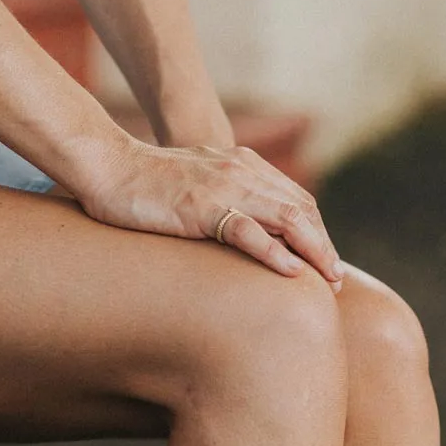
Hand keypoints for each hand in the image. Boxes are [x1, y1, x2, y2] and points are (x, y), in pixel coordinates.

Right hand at [76, 136, 343, 287]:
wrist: (108, 167)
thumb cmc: (147, 184)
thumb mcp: (197, 186)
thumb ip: (224, 200)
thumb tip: (240, 234)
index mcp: (242, 166)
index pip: (296, 199)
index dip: (318, 231)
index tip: (327, 263)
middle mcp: (241, 172)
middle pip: (300, 209)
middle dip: (323, 245)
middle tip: (337, 280)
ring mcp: (223, 188)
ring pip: (285, 218)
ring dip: (312, 251)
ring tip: (328, 280)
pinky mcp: (202, 208)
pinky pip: (247, 230)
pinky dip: (274, 252)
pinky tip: (291, 272)